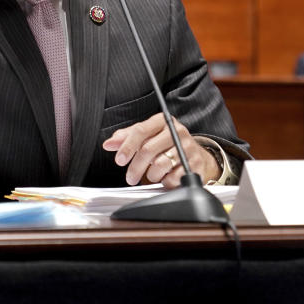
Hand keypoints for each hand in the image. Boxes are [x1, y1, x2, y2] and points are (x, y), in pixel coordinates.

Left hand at [101, 113, 220, 188]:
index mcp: (163, 121)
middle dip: (135, 167)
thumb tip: (108, 144)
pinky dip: (165, 182)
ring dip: (151, 175)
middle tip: (130, 177)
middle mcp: (177, 132)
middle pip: (148, 149)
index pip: (141, 131)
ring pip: (160, 165)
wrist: (195, 155)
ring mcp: (187, 147)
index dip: (127, 146)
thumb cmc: (166, 144)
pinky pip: (173, 178)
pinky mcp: (195, 164)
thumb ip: (127, 138)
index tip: (119, 160)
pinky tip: (165, 178)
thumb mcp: (147, 136)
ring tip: (151, 175)